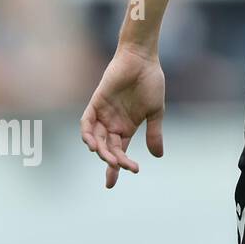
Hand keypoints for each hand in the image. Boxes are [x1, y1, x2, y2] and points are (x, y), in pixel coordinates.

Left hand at [80, 45, 165, 187]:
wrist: (142, 60)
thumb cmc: (151, 83)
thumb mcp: (156, 112)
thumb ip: (154, 133)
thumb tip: (158, 156)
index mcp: (127, 127)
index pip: (119, 152)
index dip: (117, 168)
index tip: (115, 183)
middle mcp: (113, 124)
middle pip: (109, 149)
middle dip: (113, 162)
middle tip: (122, 168)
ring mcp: (103, 114)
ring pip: (97, 139)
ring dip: (102, 151)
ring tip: (110, 159)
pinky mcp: (96, 104)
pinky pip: (86, 123)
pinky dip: (88, 134)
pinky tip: (93, 144)